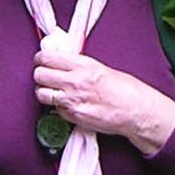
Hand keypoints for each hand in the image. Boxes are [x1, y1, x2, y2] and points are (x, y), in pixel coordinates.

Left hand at [33, 49, 174, 154]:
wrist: (135, 110)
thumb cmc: (124, 89)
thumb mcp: (100, 68)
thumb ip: (78, 65)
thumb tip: (61, 62)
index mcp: (82, 65)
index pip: (47, 57)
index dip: (41, 59)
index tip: (42, 61)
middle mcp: (74, 81)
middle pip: (39, 75)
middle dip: (40, 75)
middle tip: (45, 77)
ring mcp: (72, 100)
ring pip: (41, 94)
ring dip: (44, 92)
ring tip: (52, 92)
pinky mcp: (73, 116)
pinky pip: (55, 110)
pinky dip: (58, 108)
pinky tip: (69, 105)